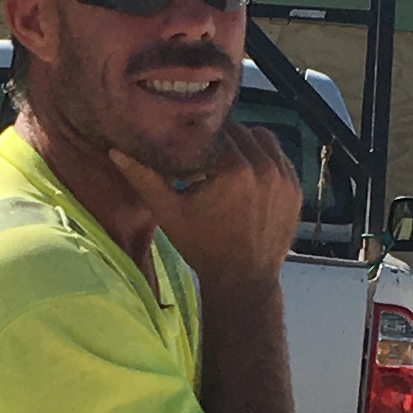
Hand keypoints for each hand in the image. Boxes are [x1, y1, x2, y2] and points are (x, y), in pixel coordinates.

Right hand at [119, 121, 300, 291]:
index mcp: (233, 169)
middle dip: (222, 143)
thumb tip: (116, 150)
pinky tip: (248, 178)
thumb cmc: (203, 247)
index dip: (200, 141)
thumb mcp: (170, 213)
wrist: (244, 280)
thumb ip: (145, 178)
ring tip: (227, 167)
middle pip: (239, 132)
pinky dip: (264, 159)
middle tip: (207, 164)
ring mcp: (284, 177)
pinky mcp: (295, 187)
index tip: (191, 157)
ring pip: (262, 138)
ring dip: (245, 146)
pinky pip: (279, 156)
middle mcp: (264, 167)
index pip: (215, 132)